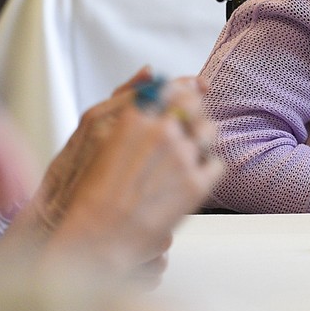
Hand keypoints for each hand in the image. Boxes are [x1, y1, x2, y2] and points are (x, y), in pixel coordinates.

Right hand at [32, 73, 221, 276]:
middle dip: (195, 112)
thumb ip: (128, 97)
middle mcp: (163, 131)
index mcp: (137, 117)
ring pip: (210, 131)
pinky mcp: (198, 185)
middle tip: (188, 126)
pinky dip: (208, 168)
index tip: (191, 89)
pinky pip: (216, 163)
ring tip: (188, 155)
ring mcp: (183, 157)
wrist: (96, 240)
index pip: (173, 87)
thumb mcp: (98, 134)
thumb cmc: (92, 191)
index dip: (184, 88)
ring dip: (203, 138)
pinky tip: (192, 177)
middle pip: (196, 106)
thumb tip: (149, 70)